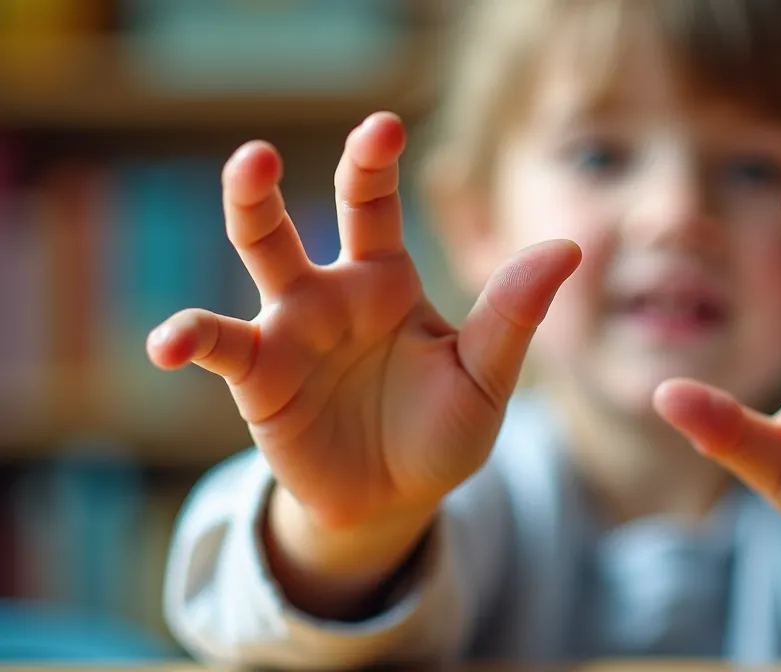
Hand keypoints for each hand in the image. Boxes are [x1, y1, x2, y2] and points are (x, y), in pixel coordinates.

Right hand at [146, 112, 579, 530]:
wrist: (394, 501)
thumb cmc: (440, 432)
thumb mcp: (484, 378)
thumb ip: (512, 316)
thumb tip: (565, 248)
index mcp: (387, 279)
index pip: (374, 205)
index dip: (373, 162)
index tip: (382, 126)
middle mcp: (330, 292)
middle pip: (294, 219)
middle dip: (272, 180)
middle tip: (264, 151)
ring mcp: (287, 330)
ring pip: (254, 258)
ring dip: (243, 215)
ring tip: (240, 181)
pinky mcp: (256, 378)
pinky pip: (218, 346)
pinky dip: (188, 337)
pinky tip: (169, 342)